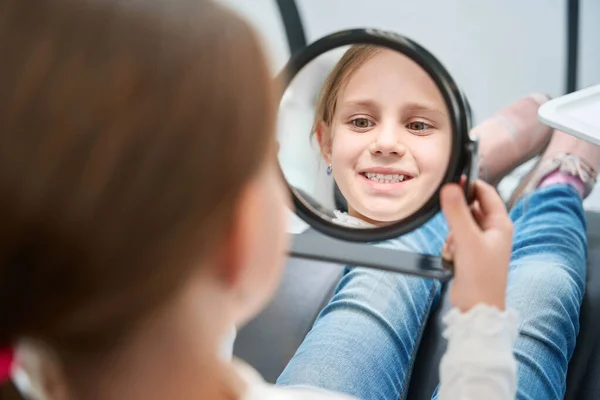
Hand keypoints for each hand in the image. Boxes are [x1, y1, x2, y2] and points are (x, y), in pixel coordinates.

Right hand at [440, 179, 512, 311]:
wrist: (477, 308)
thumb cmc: (480, 277)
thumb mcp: (466, 240)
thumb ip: (457, 212)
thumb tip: (450, 187)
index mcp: (500, 224)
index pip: (486, 193)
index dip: (470, 185)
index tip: (452, 181)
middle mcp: (493, 231)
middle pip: (471, 208)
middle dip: (457, 214)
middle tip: (449, 221)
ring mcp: (482, 243)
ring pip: (461, 224)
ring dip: (452, 232)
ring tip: (454, 248)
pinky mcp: (470, 254)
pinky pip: (456, 239)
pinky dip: (451, 245)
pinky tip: (452, 257)